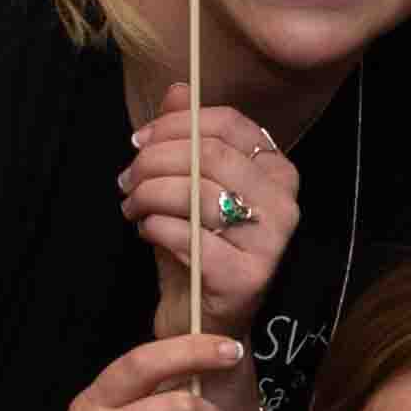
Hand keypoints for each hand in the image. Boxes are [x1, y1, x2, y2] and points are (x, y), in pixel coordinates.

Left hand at [124, 90, 301, 335]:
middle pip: (208, 154)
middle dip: (154, 161)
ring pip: (196, 193)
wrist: (200, 321)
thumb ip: (185, 137)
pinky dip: (157, 229)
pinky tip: (146, 232)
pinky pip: (190, 237)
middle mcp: (285, 203)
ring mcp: (272, 242)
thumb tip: (178, 89)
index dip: (174, 124)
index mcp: (277, 170)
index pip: (226, 123)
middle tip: (126, 179)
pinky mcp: (249, 277)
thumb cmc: (195, 249)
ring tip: (130, 207)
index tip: (138, 141)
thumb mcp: (186, 186)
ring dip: (148, 195)